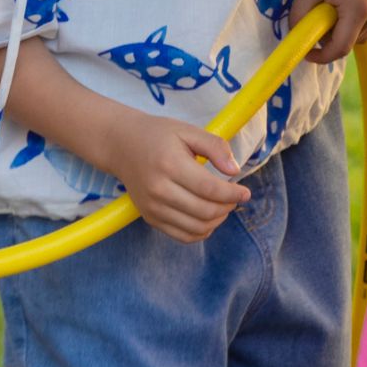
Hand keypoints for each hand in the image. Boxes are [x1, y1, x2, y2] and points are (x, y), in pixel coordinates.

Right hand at [101, 109, 249, 242]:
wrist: (121, 145)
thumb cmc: (158, 135)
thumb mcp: (188, 131)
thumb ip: (215, 147)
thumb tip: (234, 171)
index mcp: (170, 165)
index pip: (210, 190)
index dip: (233, 194)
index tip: (245, 192)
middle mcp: (158, 190)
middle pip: (205, 211)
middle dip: (228, 207)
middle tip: (234, 197)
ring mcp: (152, 207)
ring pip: (196, 228)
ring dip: (217, 221)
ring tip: (223, 206)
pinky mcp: (150, 218)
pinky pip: (183, 236)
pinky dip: (202, 232)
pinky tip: (208, 218)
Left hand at [299, 0, 366, 64]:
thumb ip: (300, 17)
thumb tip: (296, 39)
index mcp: (360, 9)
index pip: (340, 49)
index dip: (320, 56)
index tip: (306, 52)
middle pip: (349, 43)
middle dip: (329, 37)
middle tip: (314, 15)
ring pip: (357, 35)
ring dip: (340, 29)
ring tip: (328, 3)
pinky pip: (363, 24)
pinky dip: (349, 20)